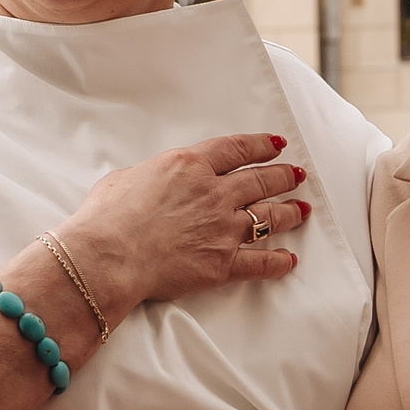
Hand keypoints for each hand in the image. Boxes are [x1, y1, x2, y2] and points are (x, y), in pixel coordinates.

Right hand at [55, 133, 309, 319]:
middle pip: (261, 180)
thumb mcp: (124, 179)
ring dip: (289, 213)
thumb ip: (149, 177)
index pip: (237, 150)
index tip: (277, 145)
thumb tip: (150, 183)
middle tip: (297, 175)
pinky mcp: (222, 263)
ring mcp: (222, 229)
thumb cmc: (107, 217)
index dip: (261, 146)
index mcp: (189, 165)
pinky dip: (277, 262)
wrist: (109, 257)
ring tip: (302, 210)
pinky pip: (260, 262)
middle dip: (283, 176)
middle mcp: (213, 193)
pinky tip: (289, 260)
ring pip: (268, 217)